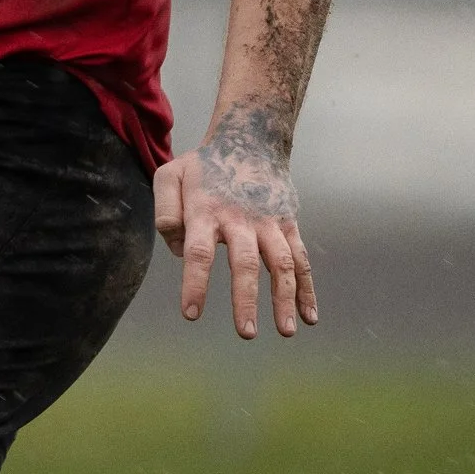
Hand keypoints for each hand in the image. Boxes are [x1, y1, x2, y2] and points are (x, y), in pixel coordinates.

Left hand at [153, 118, 317, 338]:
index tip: (191, 314)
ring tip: (285, 331)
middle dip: (246, 299)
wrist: (249, 139)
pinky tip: (309, 317)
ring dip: (285, 299)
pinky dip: (307, 289)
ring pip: (281, 264)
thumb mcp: (169, 176)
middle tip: (245, 333)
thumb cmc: (202, 167)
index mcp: (205, 210)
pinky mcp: (288, 224)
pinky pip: (301, 259)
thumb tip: (178, 252)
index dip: (195, 283)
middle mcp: (239, 219)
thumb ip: (165, 213)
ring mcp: (268, 222)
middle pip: (244, 263)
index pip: (197, 252)